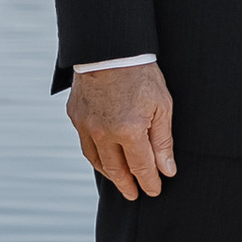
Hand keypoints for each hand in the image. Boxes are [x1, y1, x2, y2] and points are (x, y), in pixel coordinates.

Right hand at [70, 59, 176, 201]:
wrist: (110, 48)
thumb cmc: (141, 74)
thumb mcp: (162, 106)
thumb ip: (162, 141)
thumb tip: (166, 170)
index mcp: (129, 131)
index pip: (141, 168)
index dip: (149, 183)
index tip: (154, 190)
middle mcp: (104, 133)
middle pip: (116, 171)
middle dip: (128, 185)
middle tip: (135, 194)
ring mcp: (86, 125)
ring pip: (97, 161)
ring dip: (110, 174)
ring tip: (121, 180)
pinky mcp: (75, 116)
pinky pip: (85, 144)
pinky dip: (96, 155)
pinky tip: (104, 158)